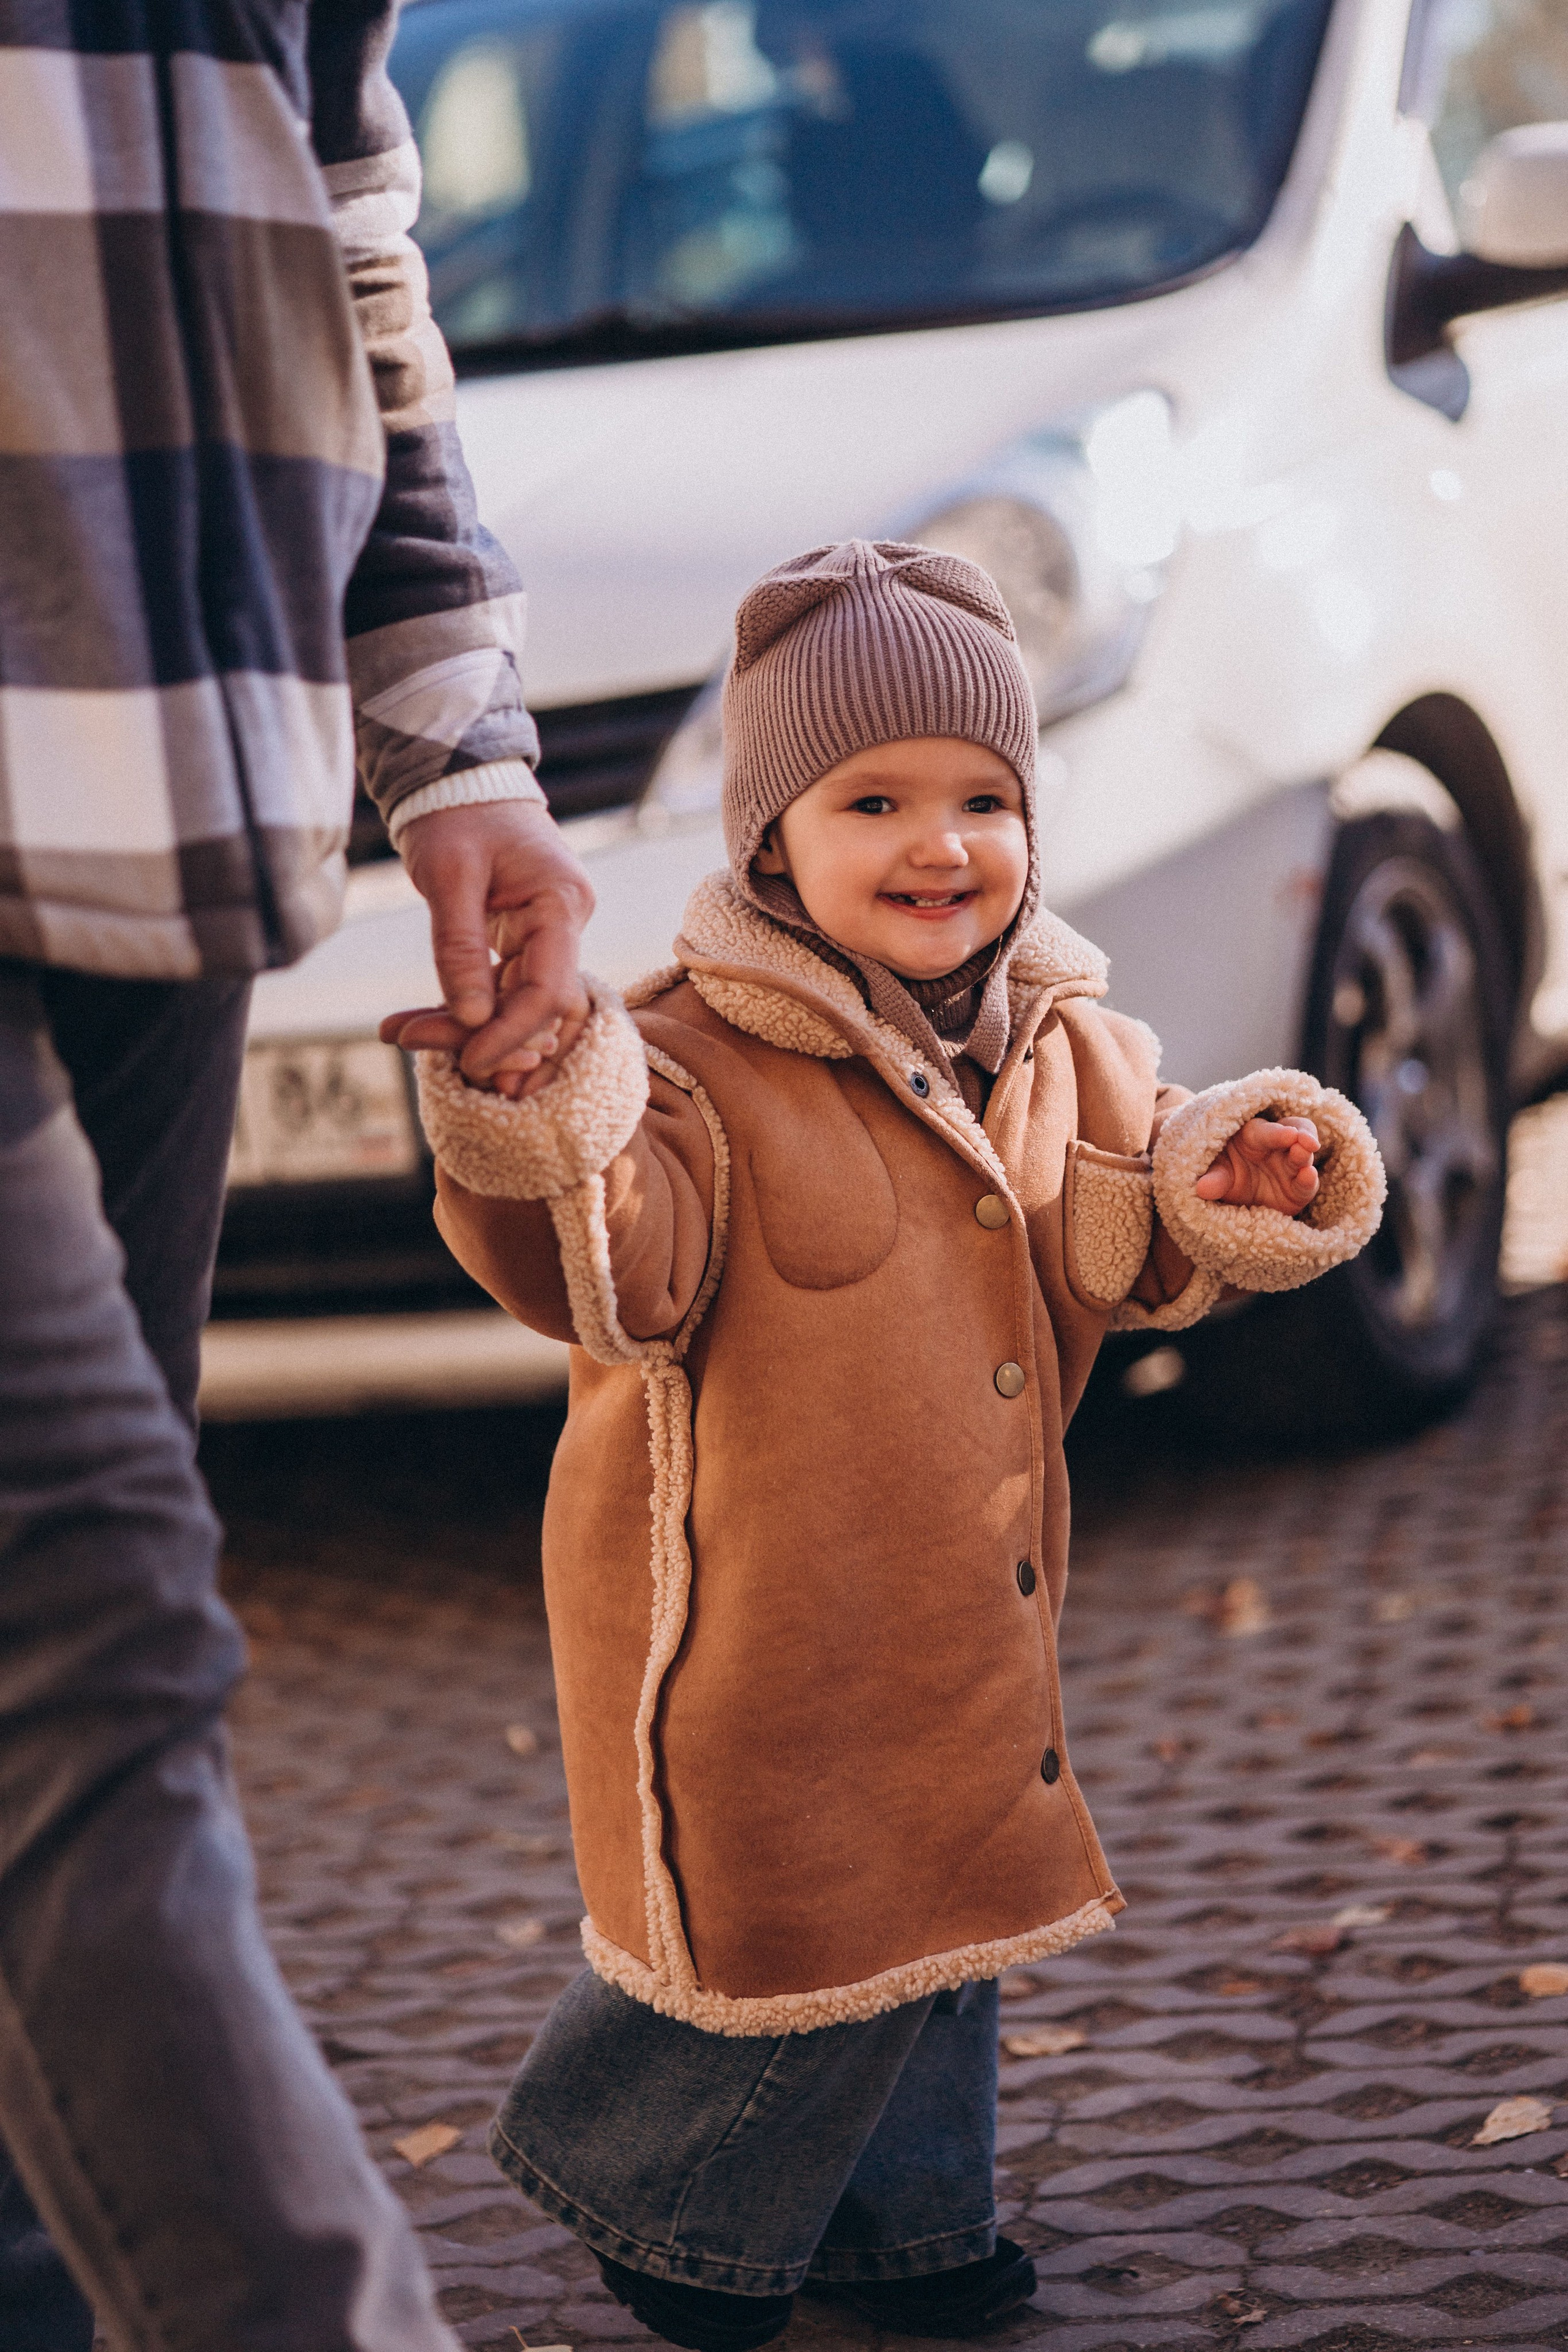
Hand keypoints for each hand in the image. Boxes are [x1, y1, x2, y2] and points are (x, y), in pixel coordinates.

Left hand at [379, 801, 592, 1097]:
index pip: (552, 991)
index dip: (513, 1033)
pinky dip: (462, 1006)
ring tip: (407, 1037)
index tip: (470, 1060)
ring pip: (516, 1001)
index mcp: (561, 903)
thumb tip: (472, 1020)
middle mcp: (566, 923)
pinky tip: (418, 1024)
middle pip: (537, 1005)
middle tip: (427, 1055)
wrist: (457, 777)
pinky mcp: (524, 939)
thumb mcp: (449, 876)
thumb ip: (461, 948)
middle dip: (487, 1037)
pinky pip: (500, 986)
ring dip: (468, 1027)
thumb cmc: (456, 814)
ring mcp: (548, 933)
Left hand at [1194, 1117, 1319, 1214]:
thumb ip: (1213, 1178)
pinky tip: (1308, 1176)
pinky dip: (1309, 1181)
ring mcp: (1289, 1167)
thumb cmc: (1224, 1172)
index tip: (1289, 1135)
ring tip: (1306, 1164)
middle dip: (1302, 1138)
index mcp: (1255, 1135)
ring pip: (1304, 1157)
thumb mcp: (1216, 1173)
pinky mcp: (1297, 1189)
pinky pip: (1306, 1184)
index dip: (1278, 1133)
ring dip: (1306, 1158)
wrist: (1232, 1195)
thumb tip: (1202, 1188)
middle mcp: (1277, 1148)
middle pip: (1295, 1136)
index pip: (1268, 1131)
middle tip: (1306, 1143)